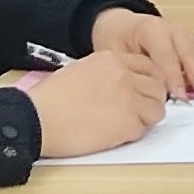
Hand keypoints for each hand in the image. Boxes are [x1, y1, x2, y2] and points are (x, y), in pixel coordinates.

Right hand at [29, 47, 164, 158]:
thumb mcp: (83, 71)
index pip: (149, 67)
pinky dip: (131, 134)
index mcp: (113, 59)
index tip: (140, 93)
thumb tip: (128, 84)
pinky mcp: (127, 124)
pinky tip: (112, 134)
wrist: (36, 120)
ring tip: (122, 124)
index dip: (147, 83)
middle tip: (134, 112)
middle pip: (157, 88)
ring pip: (156, 109)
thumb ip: (109, 73)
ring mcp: (129, 99)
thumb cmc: (51, 99)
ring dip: (144, 119)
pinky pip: (142, 129)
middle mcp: (125, 75)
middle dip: (149, 101)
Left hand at [91, 7, 193, 98]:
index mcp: (151, 29)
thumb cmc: (116, 43)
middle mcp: (174, 29)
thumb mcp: (113, 56)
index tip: (179, 97)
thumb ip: (129, 72)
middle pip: (192, 52)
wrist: (121, 27)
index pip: (166, 54)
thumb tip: (144, 95)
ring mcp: (189, 32)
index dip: (174, 76)